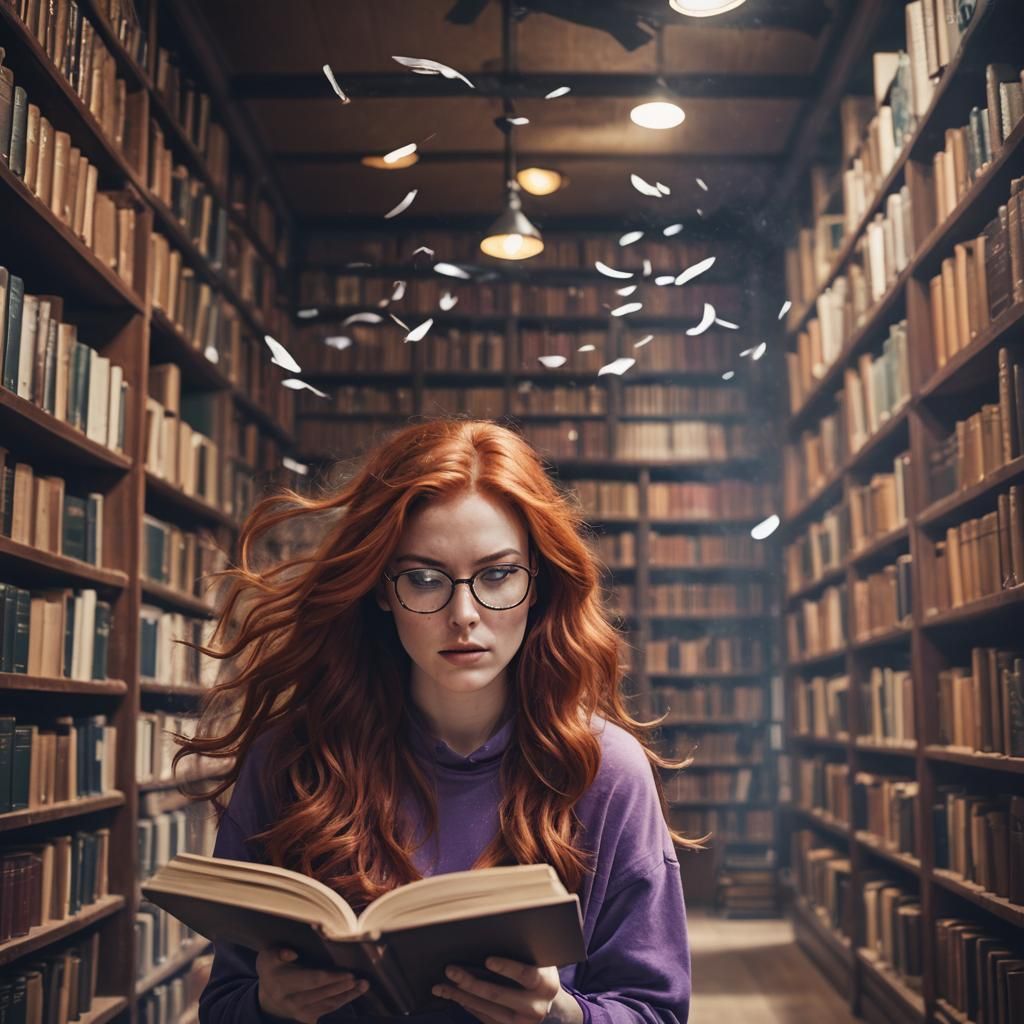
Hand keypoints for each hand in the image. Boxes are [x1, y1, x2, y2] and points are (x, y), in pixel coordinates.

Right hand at [256, 946, 368, 1023]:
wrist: (268, 997)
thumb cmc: (273, 968)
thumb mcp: (268, 956)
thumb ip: (278, 952)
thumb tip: (291, 954)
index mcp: (282, 984)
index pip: (312, 981)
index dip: (332, 978)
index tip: (348, 973)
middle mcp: (291, 1002)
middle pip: (323, 994)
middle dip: (343, 987)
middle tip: (361, 980)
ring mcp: (300, 1012)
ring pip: (328, 1004)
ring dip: (348, 995)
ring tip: (364, 985)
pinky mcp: (308, 1018)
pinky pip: (328, 1009)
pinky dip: (343, 1001)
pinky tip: (355, 992)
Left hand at [432, 957, 562, 1023]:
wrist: (546, 1000)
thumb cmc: (538, 969)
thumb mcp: (538, 959)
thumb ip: (523, 951)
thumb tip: (489, 931)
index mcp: (546, 984)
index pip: (526, 974)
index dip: (506, 967)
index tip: (487, 960)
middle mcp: (536, 1008)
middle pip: (498, 994)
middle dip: (471, 982)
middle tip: (450, 970)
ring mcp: (521, 1023)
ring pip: (486, 1008)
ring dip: (460, 995)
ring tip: (442, 985)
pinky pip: (483, 1017)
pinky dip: (466, 1005)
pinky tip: (454, 995)